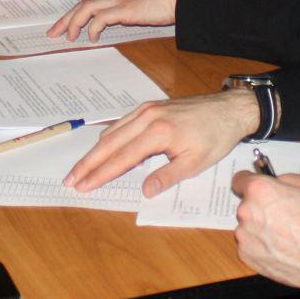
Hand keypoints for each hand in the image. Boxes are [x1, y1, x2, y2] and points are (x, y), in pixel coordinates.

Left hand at [47, 0, 180, 43]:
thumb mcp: (145, 2)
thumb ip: (132, 8)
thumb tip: (126, 18)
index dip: (76, 11)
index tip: (67, 24)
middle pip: (82, 3)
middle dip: (66, 18)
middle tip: (54, 33)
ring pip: (86, 8)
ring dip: (74, 23)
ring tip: (69, 37)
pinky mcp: (124, 9)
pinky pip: (100, 18)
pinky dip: (92, 27)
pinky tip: (92, 37)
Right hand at [65, 90, 258, 195]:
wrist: (228, 109)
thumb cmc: (215, 137)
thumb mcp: (195, 162)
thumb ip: (167, 177)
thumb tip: (145, 191)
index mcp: (158, 133)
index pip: (121, 158)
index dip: (100, 174)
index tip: (83, 185)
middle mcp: (147, 118)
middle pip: (108, 143)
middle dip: (88, 163)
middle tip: (70, 179)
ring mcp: (146, 110)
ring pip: (112, 132)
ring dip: (95, 151)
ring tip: (81, 167)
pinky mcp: (149, 107)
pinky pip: (122, 123)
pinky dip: (109, 137)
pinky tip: (103, 148)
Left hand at [229, 169, 299, 297]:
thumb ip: (290, 178)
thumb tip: (279, 181)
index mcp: (260, 190)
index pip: (240, 180)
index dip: (250, 182)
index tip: (257, 188)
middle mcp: (247, 212)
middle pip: (247, 205)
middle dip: (261, 208)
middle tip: (283, 215)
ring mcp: (245, 237)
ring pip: (248, 227)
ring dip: (261, 228)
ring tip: (285, 235)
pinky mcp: (248, 257)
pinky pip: (250, 246)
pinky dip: (262, 246)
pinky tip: (281, 248)